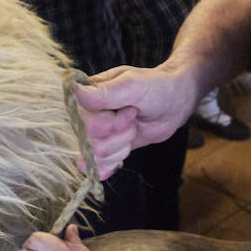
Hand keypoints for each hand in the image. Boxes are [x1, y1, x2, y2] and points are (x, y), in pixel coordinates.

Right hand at [76, 63, 199, 178]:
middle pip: (90, 141)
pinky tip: (122, 154)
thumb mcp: (132, 86)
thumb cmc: (157, 87)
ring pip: (96, 155)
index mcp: (89, 95)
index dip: (107, 123)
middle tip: (134, 117)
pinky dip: (110, 165)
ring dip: (121, 146)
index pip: (83, 120)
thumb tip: (73, 90)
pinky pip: (98, 165)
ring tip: (134, 129)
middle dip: (119, 134)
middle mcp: (89, 115)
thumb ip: (104, 92)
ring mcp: (99, 132)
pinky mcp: (109, 146)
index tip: (129, 111)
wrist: (176, 102)